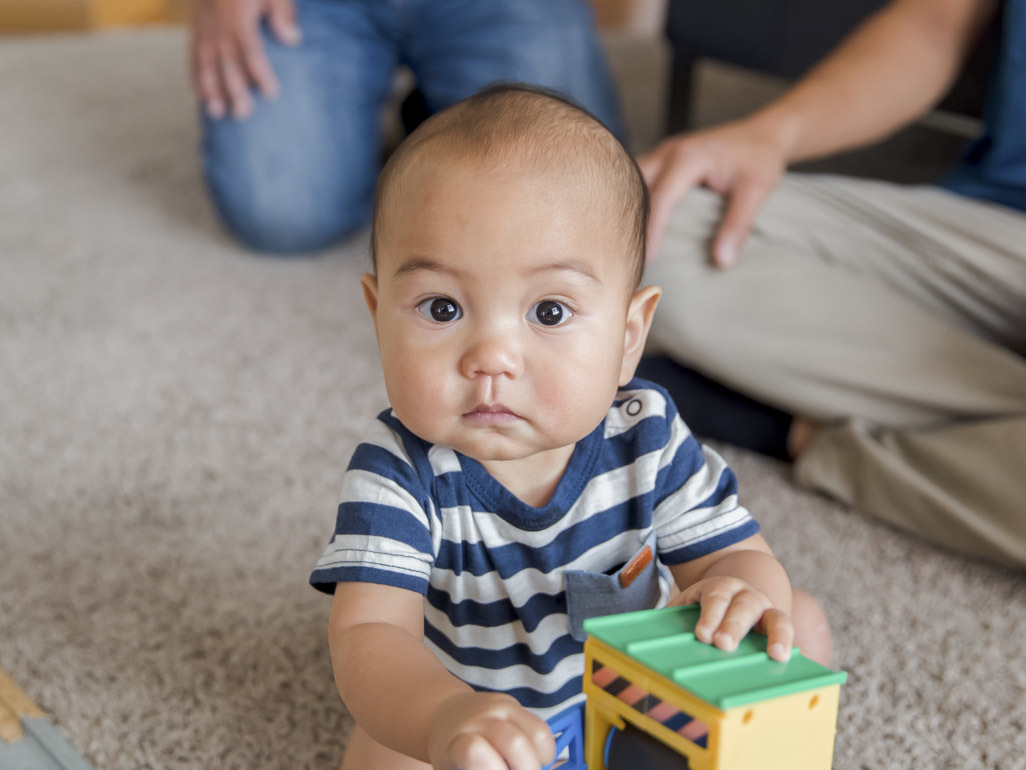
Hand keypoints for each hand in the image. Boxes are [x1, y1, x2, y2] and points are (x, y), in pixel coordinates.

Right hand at [189, 0, 301, 120]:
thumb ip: (283, 12)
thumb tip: (292, 39)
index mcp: (238, 13)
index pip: (250, 47)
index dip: (259, 71)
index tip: (270, 94)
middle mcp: (217, 22)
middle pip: (226, 60)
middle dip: (233, 88)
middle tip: (243, 114)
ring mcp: (203, 26)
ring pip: (205, 61)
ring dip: (211, 89)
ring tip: (218, 113)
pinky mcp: (196, 28)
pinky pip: (193, 55)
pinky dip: (197, 77)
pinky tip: (203, 98)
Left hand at [427, 692, 555, 769]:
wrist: (446, 718)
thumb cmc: (453, 757)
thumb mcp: (456, 769)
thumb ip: (479, 767)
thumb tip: (507, 767)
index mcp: (456, 744)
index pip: (473, 751)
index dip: (488, 765)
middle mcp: (478, 720)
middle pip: (516, 744)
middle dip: (526, 769)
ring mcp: (498, 707)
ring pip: (538, 734)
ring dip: (540, 759)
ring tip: (525, 768)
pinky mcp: (512, 703)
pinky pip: (542, 728)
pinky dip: (543, 750)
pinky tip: (529, 757)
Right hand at [638, 117, 788, 266]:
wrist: (763, 132)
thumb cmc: (760, 158)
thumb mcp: (756, 190)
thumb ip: (738, 225)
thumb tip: (722, 261)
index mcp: (687, 157)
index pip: (660, 198)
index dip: (651, 230)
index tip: (647, 259)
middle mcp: (668, 152)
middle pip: (633, 187)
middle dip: (627, 218)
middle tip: (627, 253)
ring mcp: (663, 154)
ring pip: (631, 182)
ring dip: (627, 208)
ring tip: (627, 242)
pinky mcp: (663, 160)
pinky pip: (639, 181)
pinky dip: (634, 201)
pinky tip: (636, 225)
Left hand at [673, 576, 793, 661]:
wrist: (738, 589)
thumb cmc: (707, 606)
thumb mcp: (689, 603)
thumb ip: (674, 615)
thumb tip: (648, 632)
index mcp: (720, 587)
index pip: (714, 598)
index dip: (709, 616)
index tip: (703, 635)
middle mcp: (746, 595)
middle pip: (742, 607)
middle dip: (733, 625)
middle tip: (724, 644)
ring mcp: (766, 609)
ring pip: (774, 617)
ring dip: (775, 635)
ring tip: (777, 654)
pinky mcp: (780, 625)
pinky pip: (788, 633)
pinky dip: (789, 645)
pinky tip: (789, 660)